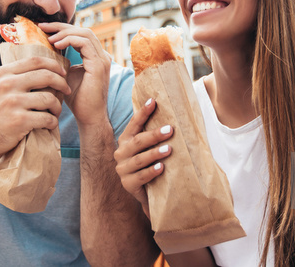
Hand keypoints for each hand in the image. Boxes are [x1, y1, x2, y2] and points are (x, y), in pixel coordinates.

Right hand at [0, 56, 70, 166]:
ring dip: (57, 106)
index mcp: (2, 74)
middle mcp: (7, 85)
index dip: (53, 64)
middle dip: (61, 82)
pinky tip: (49, 124)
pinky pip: (46, 118)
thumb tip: (37, 68)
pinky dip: (52, 122)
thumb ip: (11, 77)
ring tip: (55, 111)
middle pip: (46, 76)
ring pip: (49, 98)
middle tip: (66, 90)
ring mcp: (13, 103)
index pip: (35, 60)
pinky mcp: (19, 122)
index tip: (62, 72)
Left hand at [40, 22, 110, 126]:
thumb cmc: (77, 100)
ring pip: (85, 33)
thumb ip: (60, 62)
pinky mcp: (99, 65)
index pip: (80, 34)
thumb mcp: (66, 75)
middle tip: (42, 26)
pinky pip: (85, 43)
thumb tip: (43, 51)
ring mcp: (102, 60)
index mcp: (95, 57)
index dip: (62, 29)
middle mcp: (101, 56)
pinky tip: (55, 44)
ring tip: (48, 37)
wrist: (88, 118)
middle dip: (61, 26)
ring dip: (64, 32)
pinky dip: (69, 40)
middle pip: (83, 30)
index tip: (43, 28)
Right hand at [114, 98, 172, 216]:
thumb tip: (173, 112)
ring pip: (139, 159)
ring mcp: (123, 169)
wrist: (146, 192)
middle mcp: (121, 153)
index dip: (143, 113)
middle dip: (154, 135)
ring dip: (154, 153)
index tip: (153, 101)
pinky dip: (151, 171)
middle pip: (137, 142)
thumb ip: (154, 134)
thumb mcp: (150, 148)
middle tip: (170, 129)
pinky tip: (161, 168)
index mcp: (126, 140)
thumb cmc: (150, 164)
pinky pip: (141, 177)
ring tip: (169, 149)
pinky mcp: (128, 184)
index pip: (134, 124)